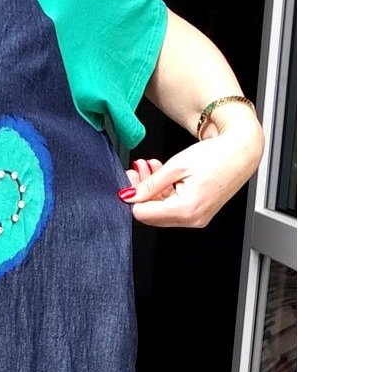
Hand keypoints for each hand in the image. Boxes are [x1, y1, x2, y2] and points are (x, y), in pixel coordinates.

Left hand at [121, 127, 263, 228]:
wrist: (242, 152)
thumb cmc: (217, 156)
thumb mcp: (176, 165)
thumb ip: (151, 183)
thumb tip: (130, 195)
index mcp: (185, 209)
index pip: (144, 214)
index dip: (133, 197)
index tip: (129, 179)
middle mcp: (192, 219)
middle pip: (152, 213)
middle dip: (141, 191)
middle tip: (137, 170)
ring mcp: (197, 218)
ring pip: (162, 209)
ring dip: (152, 189)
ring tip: (149, 166)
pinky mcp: (200, 212)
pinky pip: (174, 207)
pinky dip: (165, 191)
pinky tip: (162, 174)